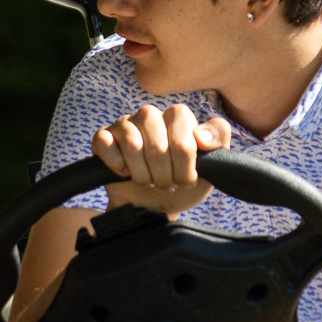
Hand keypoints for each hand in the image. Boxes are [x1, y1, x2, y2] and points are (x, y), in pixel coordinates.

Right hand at [92, 105, 230, 214]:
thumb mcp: (210, 167)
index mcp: (178, 116)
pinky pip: (104, 143)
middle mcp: (151, 115)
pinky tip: (125, 173)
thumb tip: (201, 135)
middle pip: (157, 143)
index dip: (184, 164)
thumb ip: (218, 141)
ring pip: (131, 143)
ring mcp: (125, 124)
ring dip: (142, 173)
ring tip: (148, 182)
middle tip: (167, 185)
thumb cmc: (181, 183)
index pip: (182, 133)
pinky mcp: (103, 137)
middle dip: (164, 174)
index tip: (187, 180)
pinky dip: (116, 164)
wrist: (154, 206)